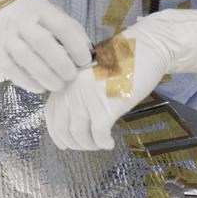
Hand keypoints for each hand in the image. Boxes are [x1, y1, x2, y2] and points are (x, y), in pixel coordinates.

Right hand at [0, 0, 92, 91]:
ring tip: (58, 86)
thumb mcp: (48, 15)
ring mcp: (4, 36)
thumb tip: (88, 53)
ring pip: (26, 58)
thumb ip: (67, 30)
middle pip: (42, 43)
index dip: (76, 46)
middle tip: (71, 76)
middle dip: (61, 63)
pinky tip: (40, 87)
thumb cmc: (28, 19)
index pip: (62, 26)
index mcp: (39, 7)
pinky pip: (12, 70)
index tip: (85, 61)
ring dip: (46, 76)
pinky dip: (28, 82)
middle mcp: (20, 19)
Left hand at [44, 7, 196, 149]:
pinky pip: (98, 135)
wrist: (145, 50)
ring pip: (79, 135)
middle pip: (63, 128)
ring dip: (89, 145)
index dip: (56, 134)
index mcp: (66, 80)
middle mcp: (72, 90)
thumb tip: (72, 121)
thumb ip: (76, 92)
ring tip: (99, 144)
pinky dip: (103, 143)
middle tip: (86, 147)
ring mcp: (87, 99)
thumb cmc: (121, 60)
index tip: (64, 144)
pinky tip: (109, 143)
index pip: (50, 114)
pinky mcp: (106, 107)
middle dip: (73, 143)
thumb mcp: (89, 74)